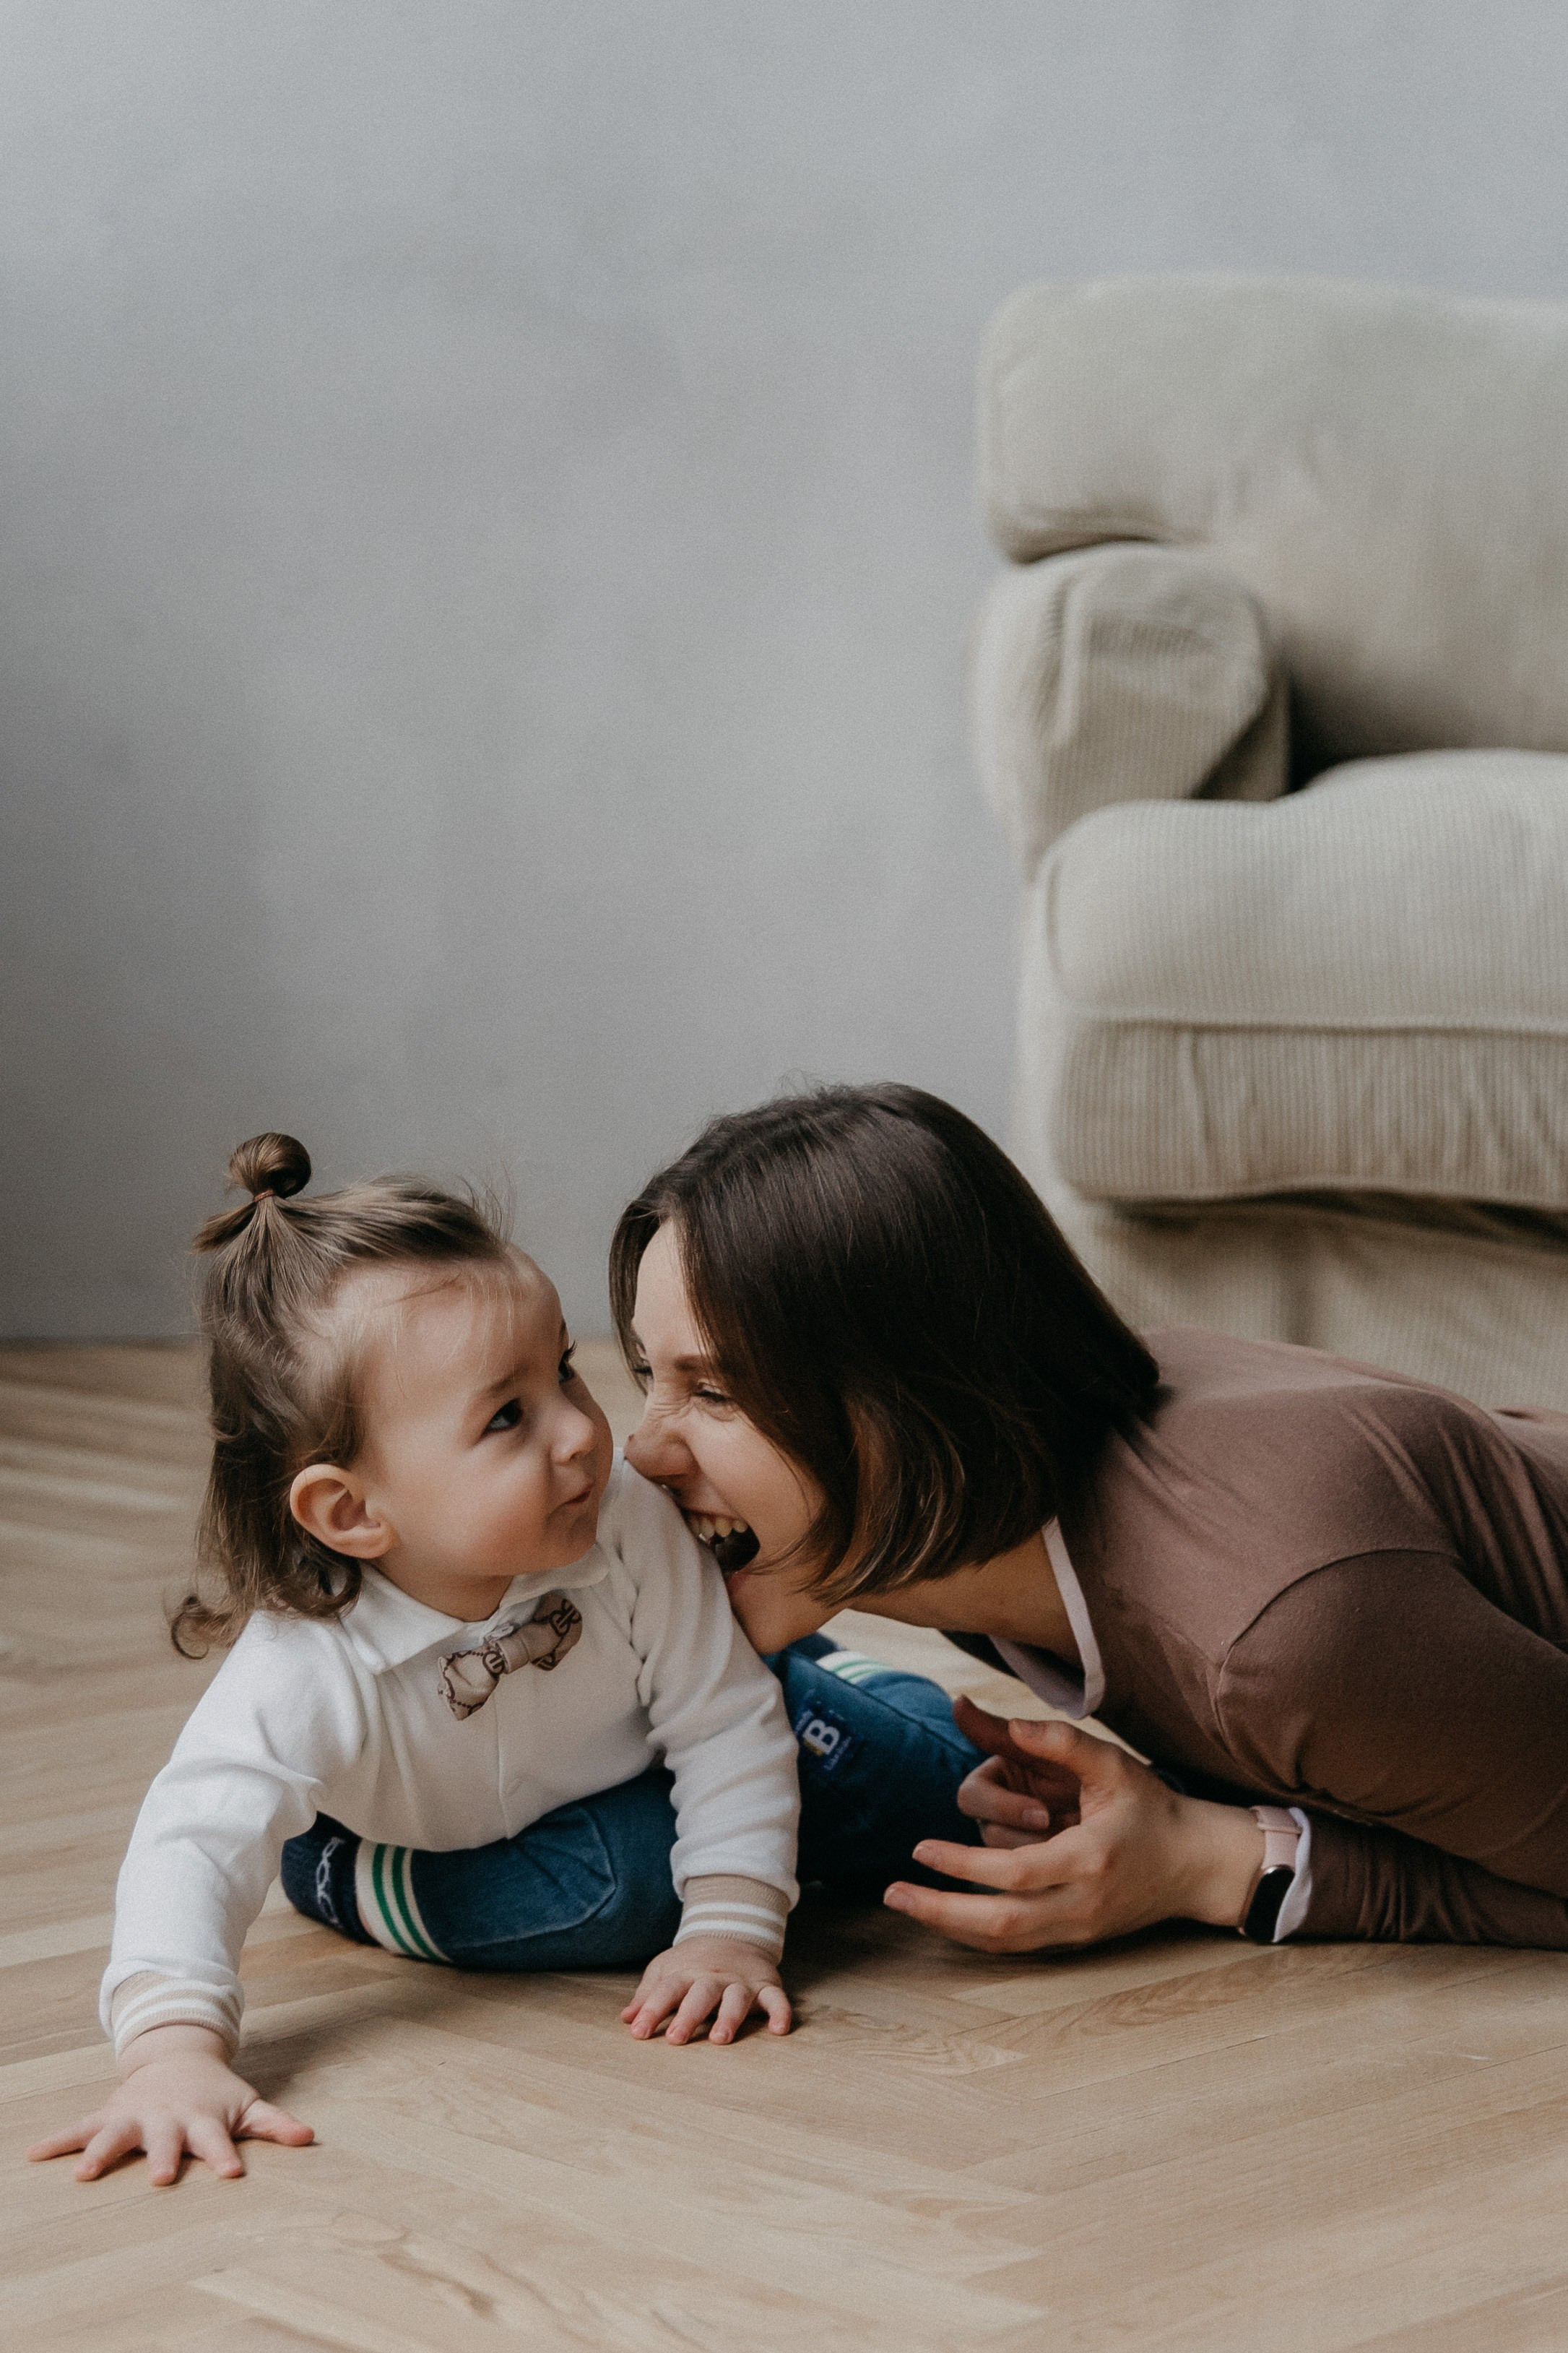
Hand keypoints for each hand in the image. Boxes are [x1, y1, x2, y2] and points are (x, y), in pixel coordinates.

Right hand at [26, 2024, 313, 2185]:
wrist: (177, 2057)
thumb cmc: (215, 2094)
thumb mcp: (247, 2105)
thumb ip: (275, 2124)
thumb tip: (310, 2137)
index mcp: (202, 2121)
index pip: (217, 2140)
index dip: (225, 2155)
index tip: (232, 2173)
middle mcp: (167, 2120)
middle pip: (165, 2141)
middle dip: (163, 2158)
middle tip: (161, 2179)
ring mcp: (136, 2116)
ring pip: (115, 2134)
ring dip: (99, 2152)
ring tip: (82, 2173)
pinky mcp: (110, 2114)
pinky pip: (79, 2128)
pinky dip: (57, 2141)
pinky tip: (33, 2153)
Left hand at [621, 1935, 791, 2044]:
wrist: (731, 1930)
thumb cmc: (691, 1962)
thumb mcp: (666, 1970)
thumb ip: (647, 1995)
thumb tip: (626, 2019)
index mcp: (686, 1973)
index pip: (666, 1990)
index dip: (652, 2010)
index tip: (638, 2033)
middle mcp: (713, 1977)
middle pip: (700, 1994)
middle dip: (688, 2016)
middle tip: (676, 2038)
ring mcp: (740, 1981)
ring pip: (736, 1997)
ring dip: (729, 2016)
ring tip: (720, 2038)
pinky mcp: (765, 1985)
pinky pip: (776, 1998)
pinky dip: (781, 2012)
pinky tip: (779, 2030)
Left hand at [883, 1701, 1263, 1953]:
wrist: (1198, 1865)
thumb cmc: (1152, 1808)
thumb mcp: (1112, 1764)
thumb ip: (1060, 1741)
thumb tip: (1008, 1722)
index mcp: (1090, 1858)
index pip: (1014, 1872)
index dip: (962, 1863)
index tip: (920, 1849)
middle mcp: (1083, 1904)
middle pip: (1000, 1922)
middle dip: (941, 1910)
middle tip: (892, 1893)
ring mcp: (1081, 1930)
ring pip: (1005, 1943)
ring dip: (951, 1927)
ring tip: (908, 1905)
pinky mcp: (1078, 1941)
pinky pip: (1018, 1947)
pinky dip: (977, 1936)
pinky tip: (947, 1918)